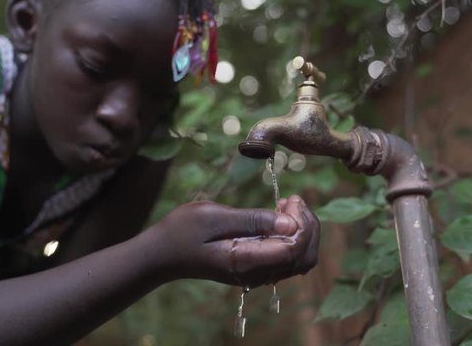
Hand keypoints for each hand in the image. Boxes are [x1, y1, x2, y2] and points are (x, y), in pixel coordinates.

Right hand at [150, 195, 319, 287]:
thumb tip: (290, 224)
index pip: (294, 250)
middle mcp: (256, 273)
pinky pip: (287, 257)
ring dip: (302, 230)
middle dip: (309, 227)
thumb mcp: (214, 216)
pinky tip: (279, 215)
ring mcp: (257, 273)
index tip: (290, 199)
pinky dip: (292, 236)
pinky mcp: (256, 267)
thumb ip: (253, 220)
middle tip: (293, 200)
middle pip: (305, 258)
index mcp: (246, 262)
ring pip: (300, 259)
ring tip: (287, 204)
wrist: (163, 254)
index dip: (302, 224)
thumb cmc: (183, 230)